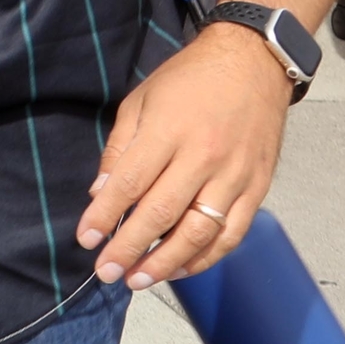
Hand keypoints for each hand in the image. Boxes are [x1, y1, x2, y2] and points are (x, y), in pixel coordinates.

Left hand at [80, 26, 293, 288]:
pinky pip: (233, 233)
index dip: (105, 216)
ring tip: (140, 279)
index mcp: (168, 131)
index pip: (130, 184)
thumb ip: (121, 149)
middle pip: (162, 214)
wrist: (252, 64)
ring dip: (168, 262)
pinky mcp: (259, 187)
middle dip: (130, 248)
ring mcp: (235, 175)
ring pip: (200, 231)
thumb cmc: (189, 80)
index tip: (86, 240)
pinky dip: (208, 256)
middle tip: (107, 273)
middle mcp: (203, 157)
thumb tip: (100, 194)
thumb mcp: (141, 101)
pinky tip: (183, 267)